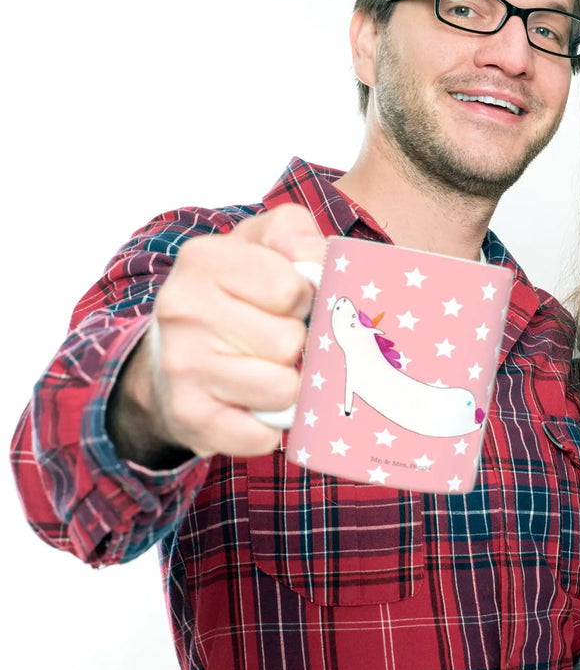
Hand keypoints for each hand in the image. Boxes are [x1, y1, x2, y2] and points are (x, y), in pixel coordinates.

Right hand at [109, 204, 324, 462]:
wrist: (172, 356)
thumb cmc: (236, 294)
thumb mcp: (262, 244)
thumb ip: (295, 234)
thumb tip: (318, 260)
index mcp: (204, 259)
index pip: (293, 289)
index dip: (303, 300)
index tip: (285, 302)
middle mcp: (182, 309)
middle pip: (290, 341)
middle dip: (295, 344)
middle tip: (271, 338)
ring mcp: (181, 366)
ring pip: (283, 389)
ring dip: (287, 385)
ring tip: (265, 369)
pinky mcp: (188, 416)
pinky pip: (262, 435)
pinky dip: (269, 426)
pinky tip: (253, 405)